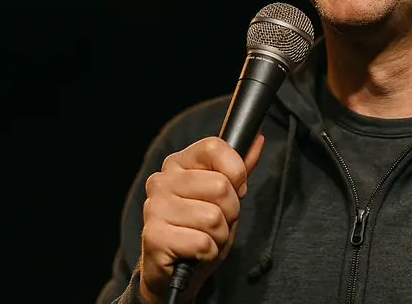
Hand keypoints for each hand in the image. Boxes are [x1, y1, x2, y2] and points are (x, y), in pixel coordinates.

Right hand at [139, 134, 264, 303]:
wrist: (173, 273)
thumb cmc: (199, 230)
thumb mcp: (224, 197)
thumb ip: (239, 168)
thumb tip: (258, 138)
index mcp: (178, 163)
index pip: (214, 147)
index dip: (235, 170)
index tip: (234, 188)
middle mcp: (161, 180)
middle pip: (220, 186)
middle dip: (230, 211)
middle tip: (217, 222)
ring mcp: (154, 208)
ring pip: (213, 217)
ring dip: (219, 235)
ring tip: (205, 238)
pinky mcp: (153, 236)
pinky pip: (203, 243)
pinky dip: (208, 253)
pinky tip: (195, 253)